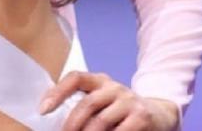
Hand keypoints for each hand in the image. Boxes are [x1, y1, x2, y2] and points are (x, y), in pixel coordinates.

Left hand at [38, 71, 180, 129]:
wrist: (159, 114)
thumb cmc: (120, 111)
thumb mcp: (103, 102)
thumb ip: (84, 106)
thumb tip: (53, 119)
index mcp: (99, 81)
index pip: (75, 78)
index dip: (57, 92)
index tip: (42, 109)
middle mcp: (114, 87)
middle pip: (87, 103)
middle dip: (71, 124)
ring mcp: (129, 100)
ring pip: (101, 121)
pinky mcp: (142, 117)